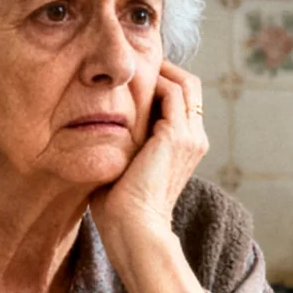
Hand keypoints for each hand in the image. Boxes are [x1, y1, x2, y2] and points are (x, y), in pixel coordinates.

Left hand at [92, 61, 208, 249]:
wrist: (134, 230)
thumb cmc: (121, 209)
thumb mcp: (125, 166)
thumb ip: (124, 143)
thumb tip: (97, 126)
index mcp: (187, 147)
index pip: (184, 100)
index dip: (163, 81)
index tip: (134, 74)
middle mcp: (195, 139)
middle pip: (190, 85)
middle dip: (166, 68)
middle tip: (135, 62)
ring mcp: (190, 136)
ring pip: (185, 83)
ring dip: (160, 70)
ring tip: (132, 66)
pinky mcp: (176, 136)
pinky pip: (171, 92)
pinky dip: (154, 81)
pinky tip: (128, 83)